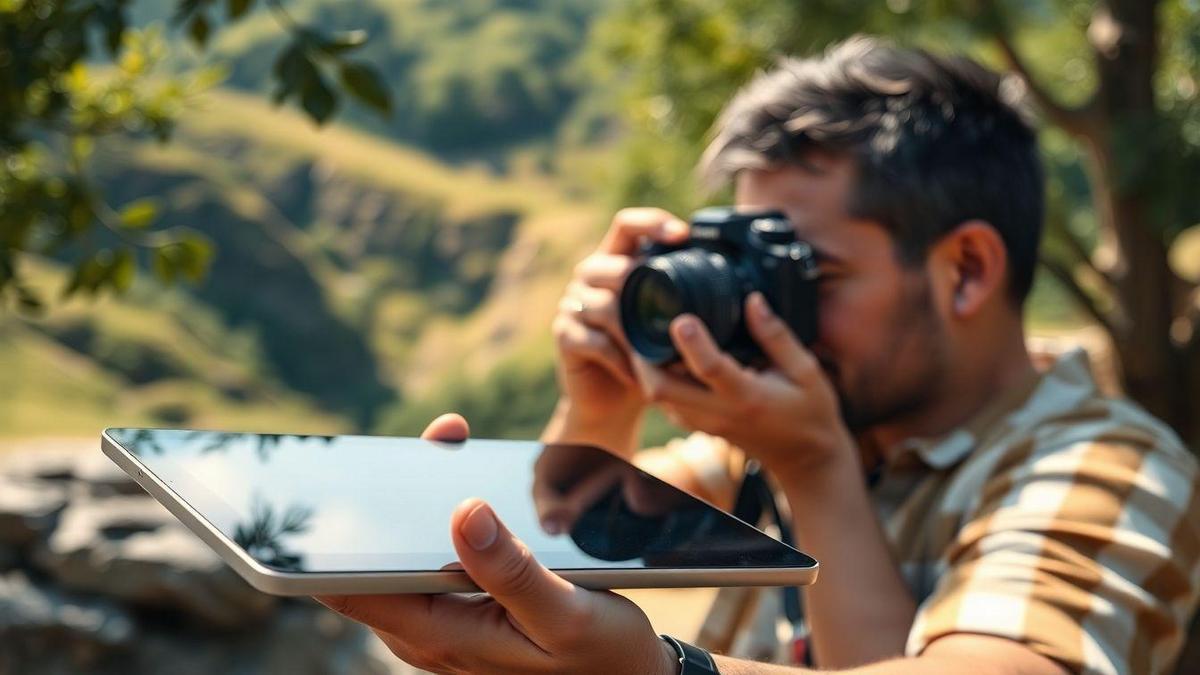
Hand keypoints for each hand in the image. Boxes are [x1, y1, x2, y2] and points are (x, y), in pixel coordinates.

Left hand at [316, 414, 677, 674]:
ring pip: (401, 551)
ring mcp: (443, 617)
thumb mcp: (565, 616)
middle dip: (378, 496)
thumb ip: (512, 570)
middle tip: (414, 438)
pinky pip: (432, 554)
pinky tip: (464, 472)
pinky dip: (441, 513)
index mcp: (438, 635)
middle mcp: (426, 629)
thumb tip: (463, 511)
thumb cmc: (601, 654)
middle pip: (370, 559)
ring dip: (413, 499)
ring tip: (444, 441)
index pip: (346, 588)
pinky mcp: (464, 604)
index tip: (306, 487)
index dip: (315, 544)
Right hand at [551, 208, 690, 426]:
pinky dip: (622, 360)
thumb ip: (684, 295)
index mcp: (617, 260)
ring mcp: (573, 304)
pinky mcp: (564, 335)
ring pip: (605, 307)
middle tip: (675, 317)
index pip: (627, 224)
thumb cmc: (648, 354)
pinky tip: (639, 374)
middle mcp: (590, 276)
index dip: (652, 222)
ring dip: (637, 335)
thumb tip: (737, 284)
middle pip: (612, 266)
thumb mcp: (668, 320)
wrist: (613, 398)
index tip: (683, 236)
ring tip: (661, 354)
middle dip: (644, 290)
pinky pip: (595, 341)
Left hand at [635, 292, 854, 481]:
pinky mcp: (700, 428)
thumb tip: (752, 300)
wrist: (806, 461)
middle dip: (646, 357)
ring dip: (647, 370)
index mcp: (748, 396)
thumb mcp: (807, 371)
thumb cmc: (810, 412)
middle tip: (646, 325)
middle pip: (661, 389)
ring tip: (650, 337)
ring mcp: (706, 425)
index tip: (682, 319)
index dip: (692, 343)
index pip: (710, 369)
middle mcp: (720, 413)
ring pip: (658, 399)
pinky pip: (666, 405)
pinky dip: (658, 382)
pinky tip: (666, 360)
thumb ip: (777, 336)